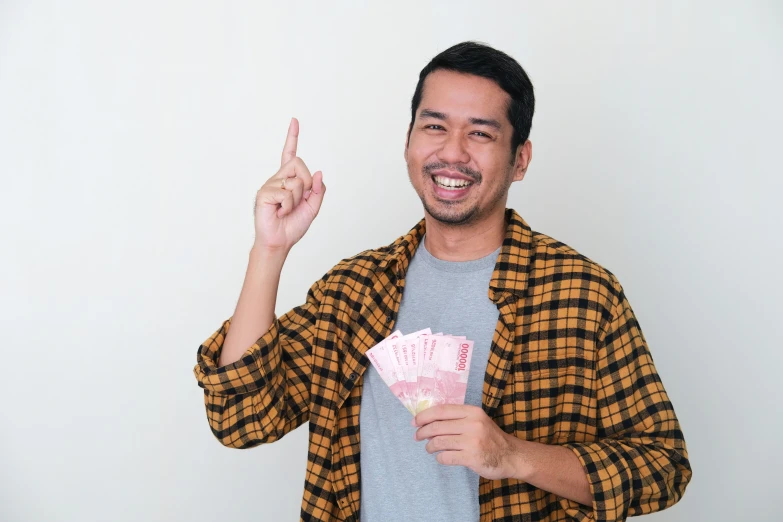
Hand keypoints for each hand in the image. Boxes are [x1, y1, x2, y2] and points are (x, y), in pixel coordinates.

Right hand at [253, 117, 325, 251]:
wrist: (280, 241)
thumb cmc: (293, 226)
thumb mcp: (313, 207)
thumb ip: (318, 191)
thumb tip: (320, 173)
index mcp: (289, 180)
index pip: (290, 154)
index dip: (292, 137)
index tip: (294, 120)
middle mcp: (278, 178)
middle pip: (299, 163)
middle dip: (307, 183)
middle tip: (299, 199)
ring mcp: (270, 184)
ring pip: (295, 180)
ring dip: (297, 199)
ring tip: (286, 210)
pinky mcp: (264, 193)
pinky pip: (285, 193)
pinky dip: (288, 206)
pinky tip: (279, 212)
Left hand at [412, 404, 526, 480]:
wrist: (511, 456)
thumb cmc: (490, 438)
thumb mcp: (477, 421)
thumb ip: (457, 419)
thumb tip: (428, 422)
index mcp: (472, 412)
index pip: (441, 410)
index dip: (424, 416)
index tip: (414, 421)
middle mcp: (473, 424)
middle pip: (437, 426)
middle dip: (423, 432)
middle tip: (417, 436)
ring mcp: (473, 441)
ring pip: (439, 442)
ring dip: (430, 446)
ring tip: (430, 448)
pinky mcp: (472, 457)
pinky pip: (446, 457)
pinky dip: (440, 457)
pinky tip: (441, 457)